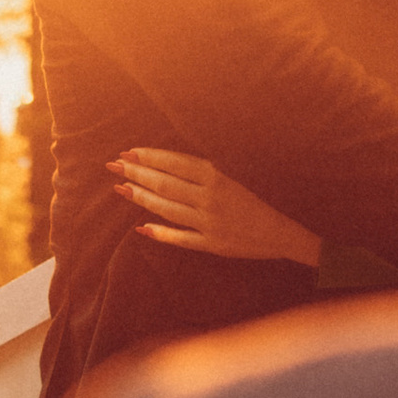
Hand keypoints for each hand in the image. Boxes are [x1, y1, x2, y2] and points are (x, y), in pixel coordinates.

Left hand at [113, 147, 319, 266]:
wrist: (283, 233)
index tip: (128, 151)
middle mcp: (211, 199)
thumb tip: (169, 163)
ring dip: (141, 198)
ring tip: (122, 188)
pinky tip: (140, 227)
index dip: (149, 157)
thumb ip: (205, 172)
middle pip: (165, 184)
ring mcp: (209, 223)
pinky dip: (160, 233)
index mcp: (218, 177)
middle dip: (137, 173)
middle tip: (114, 165)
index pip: (175, 164)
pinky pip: (180, 239)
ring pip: (167, 209)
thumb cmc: (258, 201)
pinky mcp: (211, 245)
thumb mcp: (235, 177)